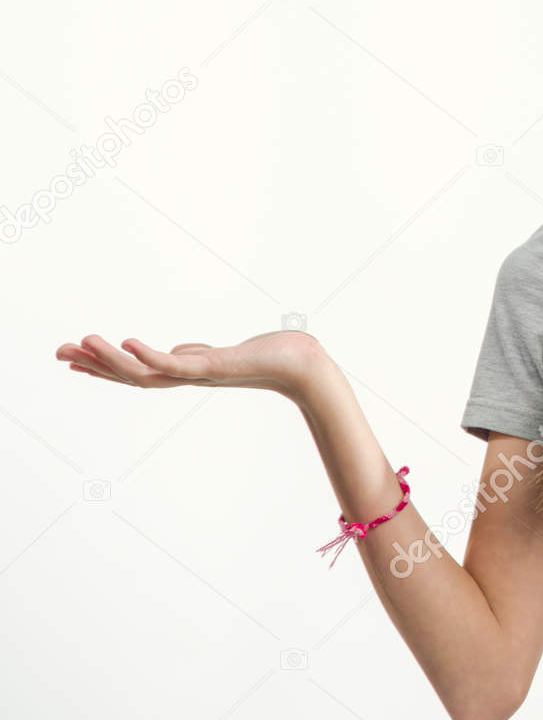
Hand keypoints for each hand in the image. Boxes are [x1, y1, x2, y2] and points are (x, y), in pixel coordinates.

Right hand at [54, 329, 328, 399]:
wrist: (306, 369)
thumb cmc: (271, 358)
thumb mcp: (223, 353)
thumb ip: (197, 353)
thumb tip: (178, 350)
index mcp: (188, 373)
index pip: (137, 372)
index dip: (104, 366)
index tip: (74, 357)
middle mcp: (190, 377)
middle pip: (132, 376)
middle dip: (96, 364)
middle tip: (59, 352)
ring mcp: (201, 374)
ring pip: (147, 373)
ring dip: (112, 360)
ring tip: (83, 342)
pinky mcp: (217, 367)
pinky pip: (177, 364)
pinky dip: (152, 355)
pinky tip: (129, 342)